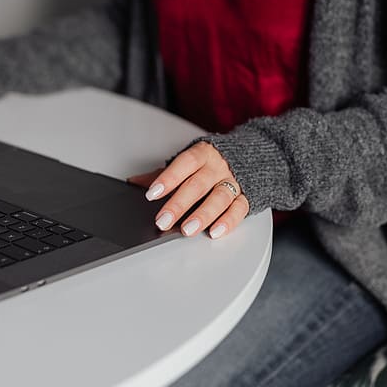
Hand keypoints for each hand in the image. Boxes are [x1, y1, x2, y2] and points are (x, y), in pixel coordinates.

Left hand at [128, 142, 248, 239]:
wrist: (252, 155)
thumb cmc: (211, 162)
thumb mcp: (188, 162)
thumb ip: (163, 173)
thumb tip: (134, 182)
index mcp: (203, 154)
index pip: (184, 163)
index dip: (168, 178)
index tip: (152, 193)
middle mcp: (218, 167)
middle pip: (198, 185)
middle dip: (179, 204)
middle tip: (163, 220)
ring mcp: (234, 182)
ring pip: (219, 198)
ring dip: (203, 215)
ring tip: (187, 230)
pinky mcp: (247, 197)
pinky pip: (239, 210)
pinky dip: (227, 222)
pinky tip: (214, 232)